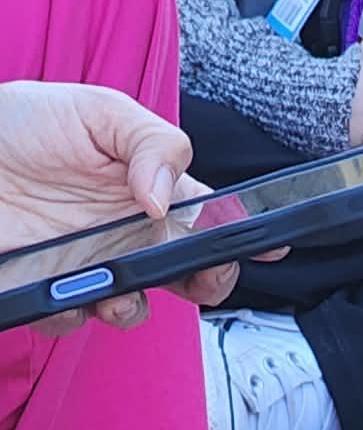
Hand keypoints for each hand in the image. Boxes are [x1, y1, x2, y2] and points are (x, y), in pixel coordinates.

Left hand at [0, 81, 275, 334]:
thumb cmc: (20, 122)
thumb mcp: (95, 110)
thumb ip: (150, 143)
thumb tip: (167, 203)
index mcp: (149, 189)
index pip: (210, 217)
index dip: (245, 235)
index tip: (271, 246)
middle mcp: (127, 234)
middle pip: (188, 274)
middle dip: (207, 284)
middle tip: (200, 279)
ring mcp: (91, 266)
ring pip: (134, 308)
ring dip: (133, 309)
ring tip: (115, 294)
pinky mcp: (50, 290)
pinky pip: (72, 319)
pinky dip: (69, 313)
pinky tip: (55, 288)